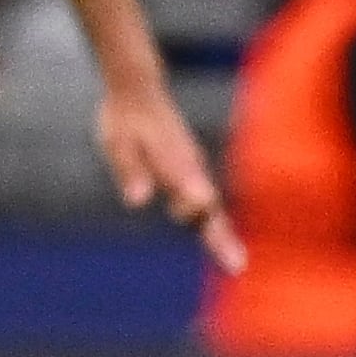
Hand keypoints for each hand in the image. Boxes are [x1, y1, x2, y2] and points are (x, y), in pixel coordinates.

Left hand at [97, 74, 243, 272]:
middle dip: (223, 238)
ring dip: (221, 234)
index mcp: (176, 165)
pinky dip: (214, 222)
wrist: (139, 91)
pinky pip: (206, 202)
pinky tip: (218, 237)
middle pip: (211, 209)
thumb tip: (137, 201)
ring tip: (235, 261)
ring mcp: (194, 170)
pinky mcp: (191, 171)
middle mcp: (192, 169)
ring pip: (211, 207)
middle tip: (238, 265)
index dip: (202, 215)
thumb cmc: (124, 119)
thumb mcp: (117, 144)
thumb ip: (130, 171)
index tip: (207, 225)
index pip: (194, 196)